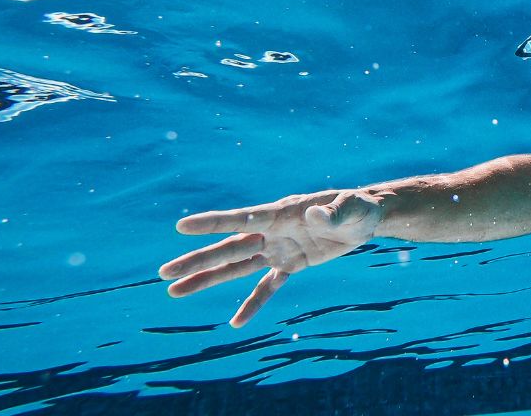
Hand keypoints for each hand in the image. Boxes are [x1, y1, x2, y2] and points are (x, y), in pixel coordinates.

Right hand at [158, 189, 383, 327]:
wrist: (366, 218)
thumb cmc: (358, 207)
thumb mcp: (351, 209)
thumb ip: (333, 213)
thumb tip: (314, 216)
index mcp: (282, 214)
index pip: (242, 220)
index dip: (213, 223)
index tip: (182, 227)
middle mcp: (273, 232)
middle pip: (229, 248)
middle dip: (198, 261)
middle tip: (165, 273)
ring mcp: (279, 249)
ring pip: (237, 267)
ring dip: (208, 280)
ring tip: (176, 291)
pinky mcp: (292, 265)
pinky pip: (267, 287)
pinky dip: (253, 304)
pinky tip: (236, 323)